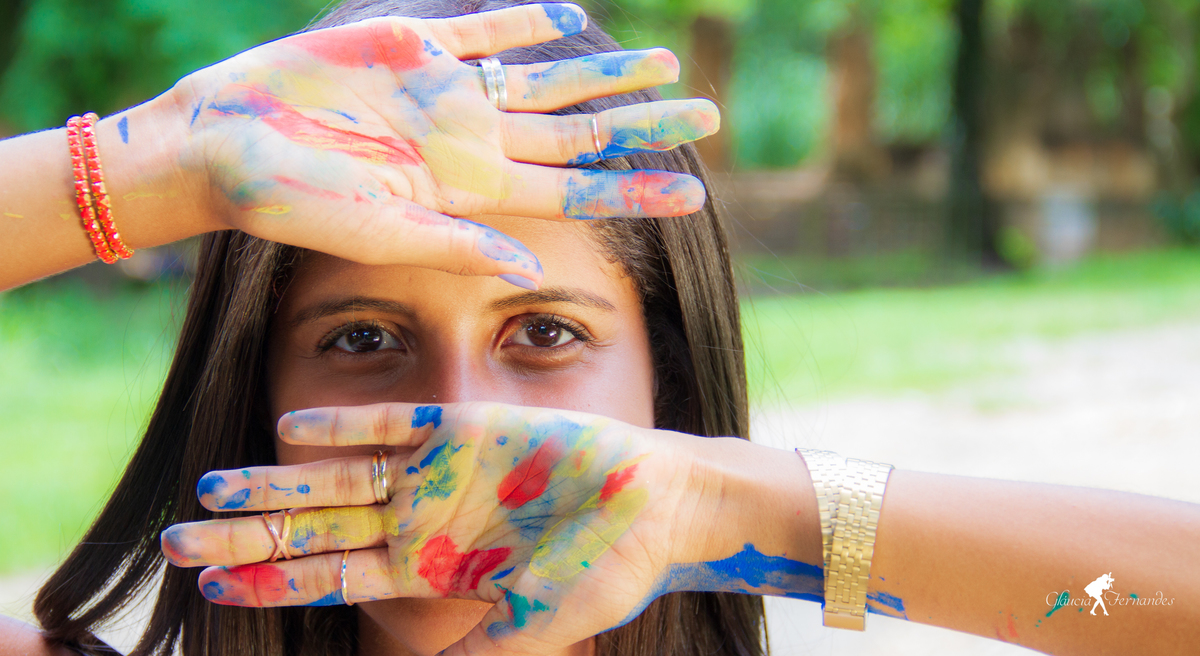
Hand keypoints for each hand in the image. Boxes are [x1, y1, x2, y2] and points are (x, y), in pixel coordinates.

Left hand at [161, 402, 702, 654]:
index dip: (272, 582)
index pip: (331, 578)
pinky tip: (292, 429)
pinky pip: (392, 427)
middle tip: (176, 543)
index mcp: (427, 569)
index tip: (213, 588)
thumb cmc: (604, 573)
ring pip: (338, 478)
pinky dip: (344, 429)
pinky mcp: (464, 428)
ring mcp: (437, 473)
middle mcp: (419, 519)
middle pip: (316, 529)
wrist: (656, 506)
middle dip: (248, 536)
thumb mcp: (531, 630)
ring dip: (279, 484)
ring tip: (211, 487)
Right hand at [173, 3, 718, 287]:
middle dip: (643, 125)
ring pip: (546, 81)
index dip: (633, 191)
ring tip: (665, 63)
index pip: (572, 192)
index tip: (695, 193)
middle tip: (711, 114)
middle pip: (578, 134)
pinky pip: (484, 30)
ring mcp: (446, 94)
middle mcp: (470, 144)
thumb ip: (450, 246)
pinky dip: (526, 21)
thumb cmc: (287, 202)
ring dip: (604, 73)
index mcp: (470, 193)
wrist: (223, 145)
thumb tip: (529, 275)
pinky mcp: (411, 44)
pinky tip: (573, 16)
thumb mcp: (373, 232)